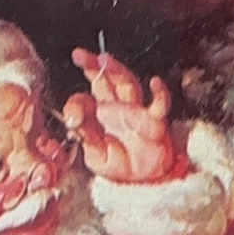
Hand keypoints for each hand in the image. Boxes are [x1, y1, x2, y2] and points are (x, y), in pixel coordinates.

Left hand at [64, 49, 175, 183]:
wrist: (143, 179)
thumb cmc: (119, 164)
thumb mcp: (96, 157)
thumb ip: (86, 139)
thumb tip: (75, 123)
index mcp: (97, 114)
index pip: (84, 100)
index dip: (76, 105)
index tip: (73, 119)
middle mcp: (116, 106)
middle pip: (105, 80)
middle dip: (92, 65)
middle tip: (79, 55)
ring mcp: (136, 111)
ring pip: (127, 84)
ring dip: (117, 71)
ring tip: (105, 60)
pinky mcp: (155, 121)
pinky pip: (159, 104)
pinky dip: (160, 93)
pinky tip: (155, 83)